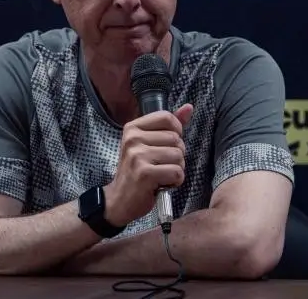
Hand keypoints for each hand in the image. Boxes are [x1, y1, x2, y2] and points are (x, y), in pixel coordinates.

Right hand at [104, 104, 193, 226]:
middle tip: (161, 165)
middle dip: (177, 155)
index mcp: (133, 128)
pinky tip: (162, 184)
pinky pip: (177, 172)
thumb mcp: (149, 144)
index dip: (175, 132)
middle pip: (176, 139)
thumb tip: (189, 107)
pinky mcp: (145, 173)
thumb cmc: (137, 171)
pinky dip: (175, 181)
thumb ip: (169, 126)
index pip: (167, 117)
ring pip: (179, 156)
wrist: (119, 200)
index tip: (166, 145)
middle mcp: (133, 139)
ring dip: (177, 169)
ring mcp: (137, 156)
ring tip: (161, 174)